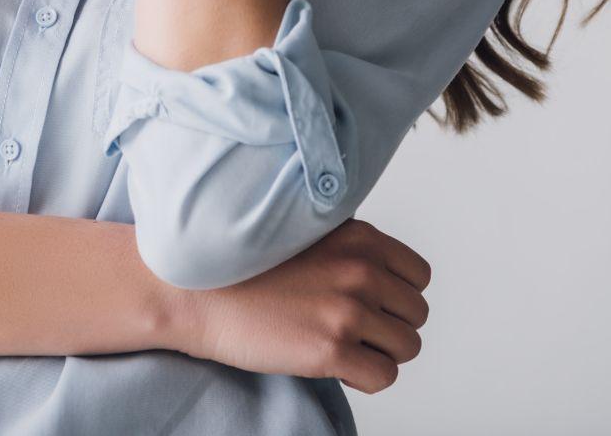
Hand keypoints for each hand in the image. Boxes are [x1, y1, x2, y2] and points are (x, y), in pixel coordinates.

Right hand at [173, 218, 431, 394]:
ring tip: (338, 345)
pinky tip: (332, 364)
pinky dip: (364, 378)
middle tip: (347, 328)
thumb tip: (381, 273)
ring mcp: (348, 311)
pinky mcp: (332, 350)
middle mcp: (361, 270)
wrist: (191, 291)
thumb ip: (347, 247)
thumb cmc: (239, 266)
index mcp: (359, 238)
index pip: (419, 276)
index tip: (367, 302)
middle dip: (387, 326)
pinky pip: (384, 377)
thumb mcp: (303, 232)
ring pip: (406, 348)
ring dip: (378, 353)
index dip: (394, 294)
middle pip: (415, 314)